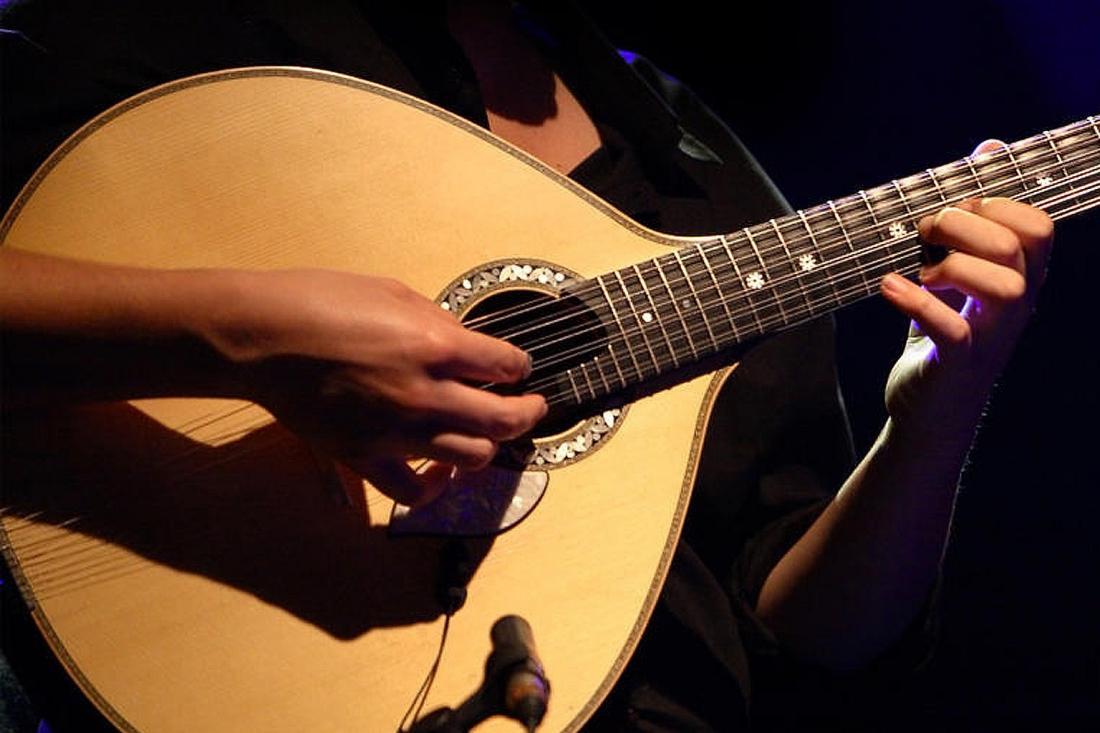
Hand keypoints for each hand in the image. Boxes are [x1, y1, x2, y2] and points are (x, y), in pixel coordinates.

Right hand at [209, 269, 546, 506]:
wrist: (262, 338)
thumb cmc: (319, 303)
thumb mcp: (394, 293)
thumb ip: (440, 322)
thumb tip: (469, 344)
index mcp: (434, 346)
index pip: (506, 365)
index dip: (520, 366)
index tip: (518, 367)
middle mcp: (424, 394)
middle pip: (504, 420)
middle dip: (528, 413)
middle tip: (532, 407)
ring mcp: (396, 432)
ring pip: (472, 457)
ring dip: (489, 446)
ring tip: (489, 434)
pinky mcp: (365, 457)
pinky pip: (414, 492)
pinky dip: (436, 486)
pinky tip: (443, 470)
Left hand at [879, 141, 1053, 439]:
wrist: (928, 411)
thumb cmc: (943, 335)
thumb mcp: (956, 271)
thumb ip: (970, 218)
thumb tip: (990, 147)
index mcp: (1019, 279)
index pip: (1039, 226)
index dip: (999, 203)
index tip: (956, 207)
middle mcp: (1016, 307)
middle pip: (1019, 246)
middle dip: (965, 224)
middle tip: (924, 232)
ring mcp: (992, 337)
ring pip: (1006, 287)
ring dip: (953, 265)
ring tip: (919, 269)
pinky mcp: (960, 365)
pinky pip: (954, 330)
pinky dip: (918, 302)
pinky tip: (889, 287)